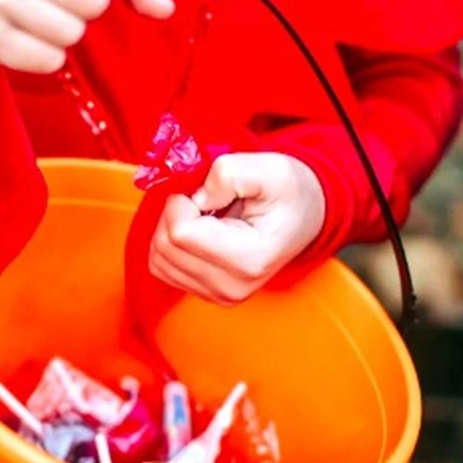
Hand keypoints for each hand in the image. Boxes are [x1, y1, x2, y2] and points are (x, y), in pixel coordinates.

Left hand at [148, 153, 325, 305]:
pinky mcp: (206, 293)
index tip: (206, 191)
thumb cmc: (289, 192)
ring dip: (171, 227)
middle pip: (164, 247)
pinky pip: (163, 267)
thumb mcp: (268, 168)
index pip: (180, 233)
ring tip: (205, 214)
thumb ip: (227, 174)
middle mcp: (231, 287)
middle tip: (205, 199)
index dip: (182, 200)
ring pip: (158, 258)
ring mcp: (218, 295)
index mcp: (248, 260)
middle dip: (175, 212)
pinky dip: (171, 242)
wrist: (304, 214)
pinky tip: (199, 229)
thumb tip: (194, 196)